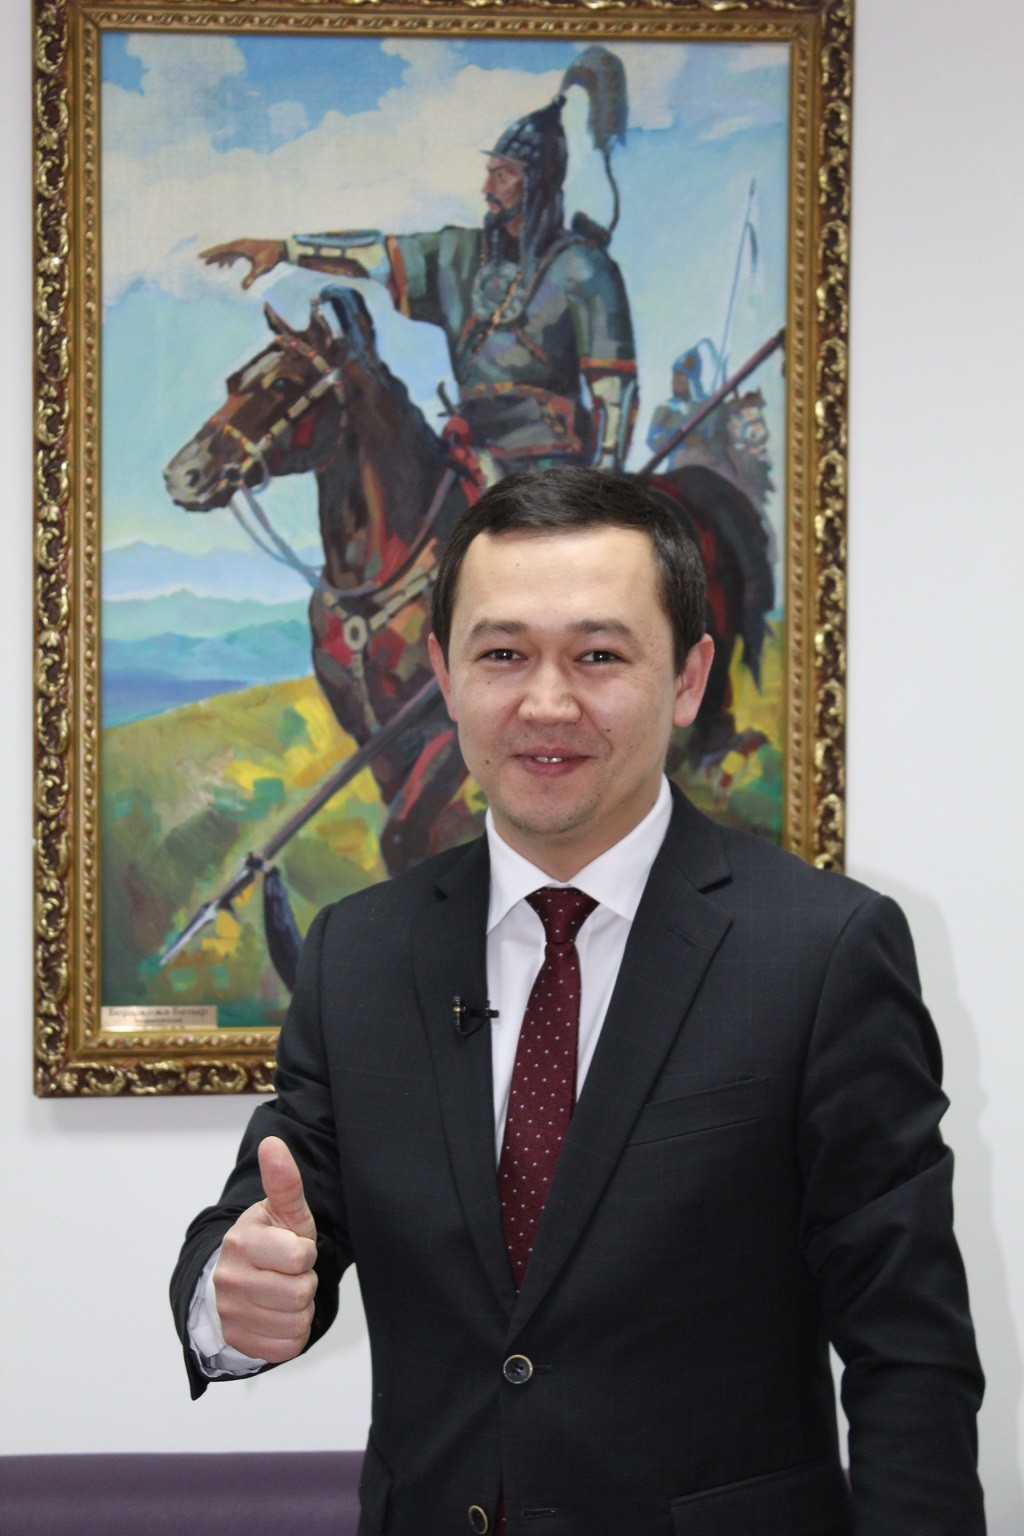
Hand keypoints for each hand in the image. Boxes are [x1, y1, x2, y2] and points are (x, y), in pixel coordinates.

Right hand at [199, 238, 286, 289]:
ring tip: (212, 266)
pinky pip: (234, 254)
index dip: (210, 253)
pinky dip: (229, 260)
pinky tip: (227, 268)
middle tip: (201, 261)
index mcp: (240, 246)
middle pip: (222, 250)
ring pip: (227, 252)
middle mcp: (240, 244)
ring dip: (220, 258)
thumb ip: (251, 277)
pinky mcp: (248, 249)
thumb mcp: (261, 268)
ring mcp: (243, 246)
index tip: (200, 256)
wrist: (281, 249)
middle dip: (212, 256)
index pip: (221, 249)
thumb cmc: (271, 257)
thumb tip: (243, 288)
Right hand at [213, 1136, 318, 1362]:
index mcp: (241, 1241)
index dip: (305, 1253)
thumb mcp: (283, 1212)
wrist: (238, 1278)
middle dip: (304, 1282)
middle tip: (288, 1272)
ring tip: (283, 1291)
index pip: (299, 1257)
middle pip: (300, 1293)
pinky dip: (291, 1333)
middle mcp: (229, 1279)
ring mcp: (230, 1313)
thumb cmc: (270, 1241)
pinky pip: (287, 1347)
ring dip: (299, 1308)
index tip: (293, 1247)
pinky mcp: (238, 1341)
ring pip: (297, 1321)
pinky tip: (277, 1315)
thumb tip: (273, 1142)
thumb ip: (283, 1181)